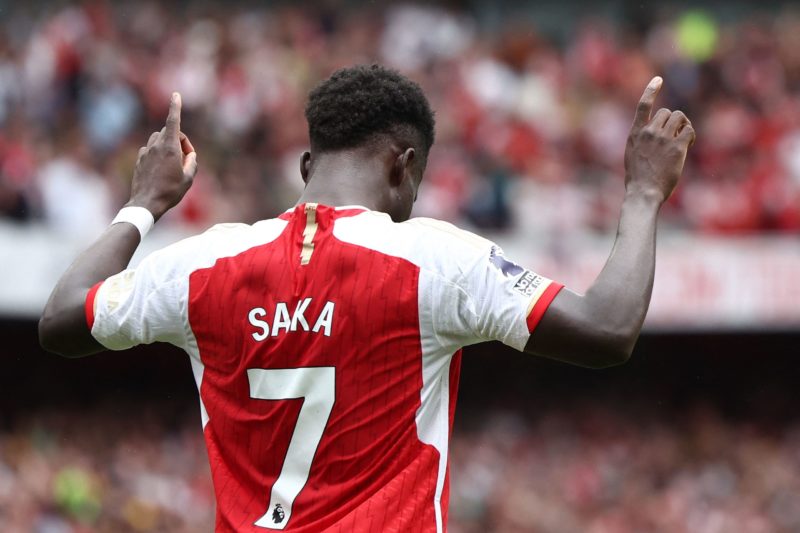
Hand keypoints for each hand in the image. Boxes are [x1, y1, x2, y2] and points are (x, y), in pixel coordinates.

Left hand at [128, 92, 197, 220]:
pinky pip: (151, 150)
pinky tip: (161, 170)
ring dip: (168, 145)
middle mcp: (156, 146)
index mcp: (170, 147)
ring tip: (173, 164)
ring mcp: (146, 152)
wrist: (146, 203)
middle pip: (169, 131)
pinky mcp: (139, 159)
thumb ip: (192, 162)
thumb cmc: (170, 192)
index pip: (173, 121)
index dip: (175, 106)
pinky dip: (158, 154)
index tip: (176, 94)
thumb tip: (191, 154)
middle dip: (179, 140)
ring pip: (159, 139)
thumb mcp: (189, 179)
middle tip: (186, 158)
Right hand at [624, 77, 694, 204]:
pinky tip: (687, 145)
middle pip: (667, 112)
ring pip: (680, 117)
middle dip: (673, 121)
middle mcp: (648, 132)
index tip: (658, 80)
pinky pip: (689, 130)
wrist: (643, 192)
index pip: (643, 106)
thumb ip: (642, 141)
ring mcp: (662, 139)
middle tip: (676, 135)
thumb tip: (655, 135)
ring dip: (683, 125)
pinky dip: (690, 135)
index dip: (651, 90)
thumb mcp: (632, 155)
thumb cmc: (638, 179)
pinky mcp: (676, 147)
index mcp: (635, 134)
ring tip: (683, 139)